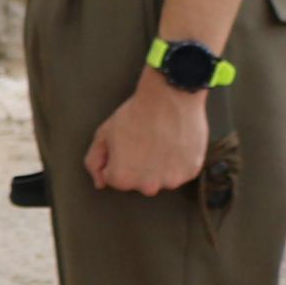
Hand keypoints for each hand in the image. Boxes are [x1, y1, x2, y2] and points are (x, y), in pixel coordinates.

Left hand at [84, 77, 212, 197]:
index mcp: (122, 178)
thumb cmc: (135, 114)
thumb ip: (94, 162)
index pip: (114, 177)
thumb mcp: (103, 134)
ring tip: (159, 141)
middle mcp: (147, 186)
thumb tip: (100, 183)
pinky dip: (178, 161)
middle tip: (143, 141)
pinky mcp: (190, 172)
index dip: (117, 158)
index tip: (125, 143)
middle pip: (138, 181)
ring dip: (159, 166)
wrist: (169, 98)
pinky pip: (180, 171)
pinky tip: (174, 143)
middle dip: (138, 166)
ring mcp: (171, 181)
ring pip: (160, 177)